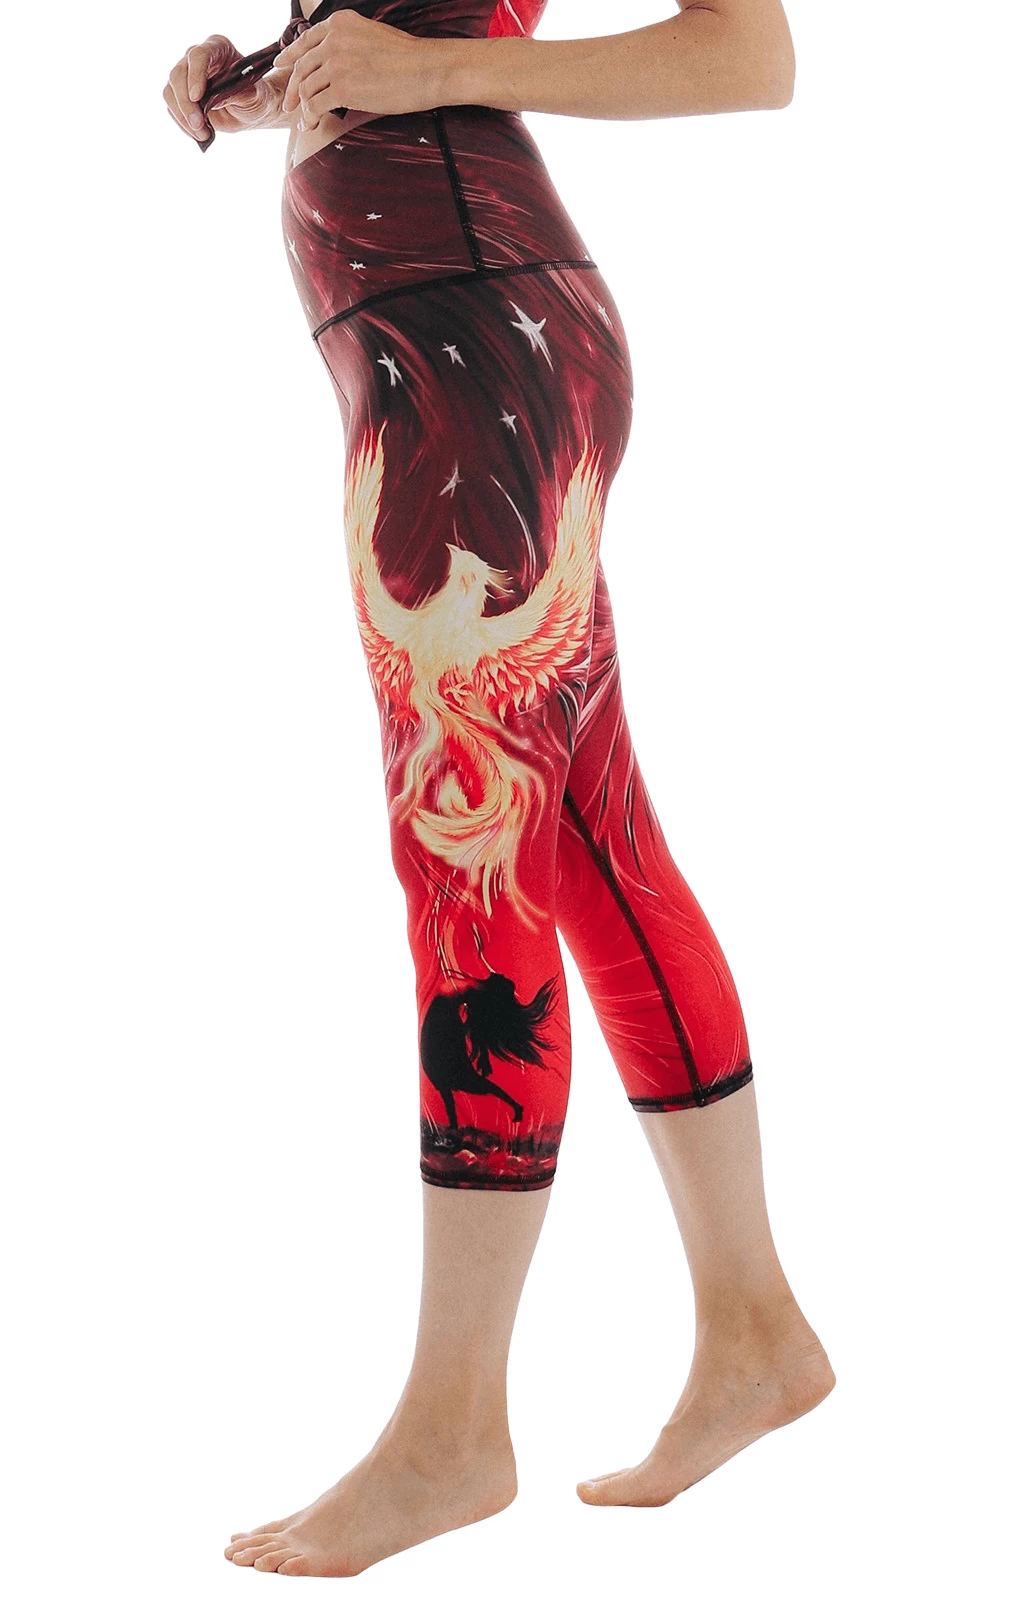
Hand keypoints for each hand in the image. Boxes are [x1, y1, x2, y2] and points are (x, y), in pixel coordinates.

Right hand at [163, 35, 288, 143]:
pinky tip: (199, 134)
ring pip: (170, 92)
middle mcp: (198, 58)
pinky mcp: (181, 95)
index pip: (199, 56)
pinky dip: (182, 123)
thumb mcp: (254, 96)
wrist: (252, 111)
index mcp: (218, 48)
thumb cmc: (256, 97)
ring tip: (202, 134)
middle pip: (178, 74)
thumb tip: (215, 98)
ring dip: (183, 116)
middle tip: (198, 125)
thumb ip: (236, 93)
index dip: (195, 75)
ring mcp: (187, 76)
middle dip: (186, 102)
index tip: (198, 97)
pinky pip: (172, 108)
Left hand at [272, 11, 449, 128]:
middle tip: (288, 105)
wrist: (428, 69)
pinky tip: (312, 125)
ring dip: (303, 108)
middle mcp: (334, 40)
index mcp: (341, 23)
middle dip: (293, 89)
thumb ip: (350, 43)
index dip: (290, 56)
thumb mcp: (373, 35)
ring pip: (307, 88)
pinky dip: (310, 117)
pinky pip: (316, 105)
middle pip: (302, 67)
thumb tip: (338, 61)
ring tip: (305, 121)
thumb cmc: (409, 58)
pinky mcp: (343, 88)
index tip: (281, 66)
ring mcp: (337, 63)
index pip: (306, 41)